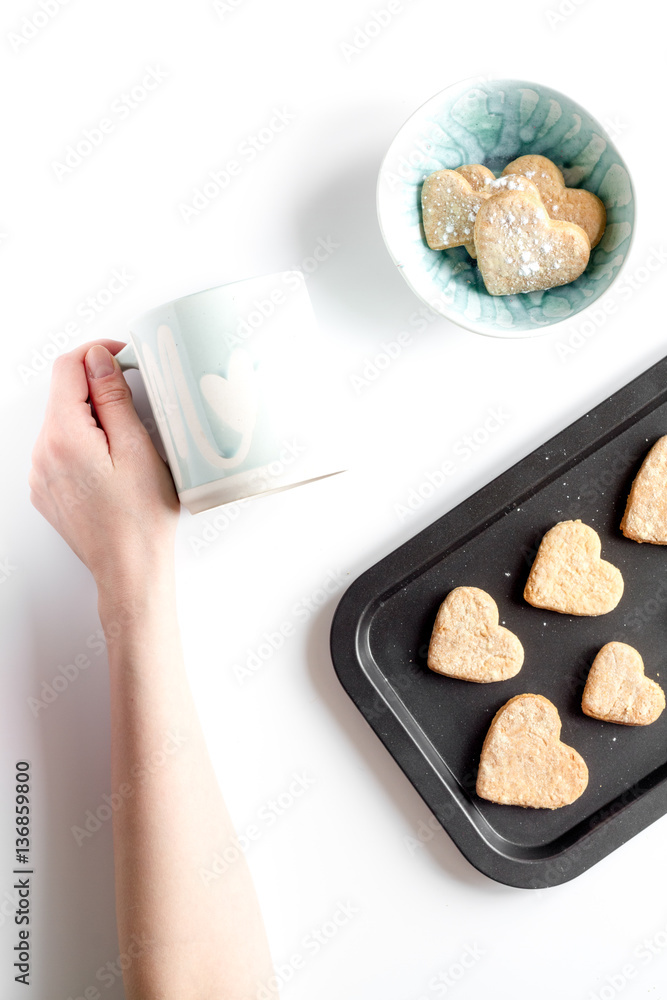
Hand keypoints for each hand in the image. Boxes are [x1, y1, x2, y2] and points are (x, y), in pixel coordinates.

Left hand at [29, 342, 179, 598]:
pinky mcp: (46, 491)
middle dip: (98, 389)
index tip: (123, 357)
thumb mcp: (137, 447)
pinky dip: (85, 443)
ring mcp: (40, 475)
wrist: (130, 570)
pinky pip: (60, 450)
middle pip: (63, 396)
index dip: (96, 353)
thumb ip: (113, 398)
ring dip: (92, 418)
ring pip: (62, 423)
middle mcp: (42, 453)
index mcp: (64, 436)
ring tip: (129, 442)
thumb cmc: (141, 518)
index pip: (68, 368)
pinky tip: (114, 464)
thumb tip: (98, 360)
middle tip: (138, 402)